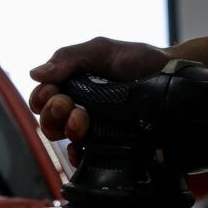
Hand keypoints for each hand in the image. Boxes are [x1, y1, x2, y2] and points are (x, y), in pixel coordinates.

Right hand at [27, 37, 170, 164]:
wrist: (171, 76)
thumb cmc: (138, 60)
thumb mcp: (102, 50)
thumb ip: (69, 57)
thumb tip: (35, 73)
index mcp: (72, 84)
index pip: (42, 97)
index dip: (41, 98)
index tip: (52, 92)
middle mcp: (78, 106)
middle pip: (48, 120)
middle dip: (53, 114)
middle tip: (68, 106)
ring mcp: (92, 127)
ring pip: (62, 137)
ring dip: (65, 130)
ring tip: (81, 121)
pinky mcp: (107, 144)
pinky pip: (82, 157)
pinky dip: (75, 156)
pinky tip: (80, 150)